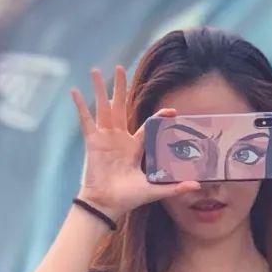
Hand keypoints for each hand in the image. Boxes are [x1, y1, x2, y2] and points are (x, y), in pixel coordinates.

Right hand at [70, 65, 201, 218]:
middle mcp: (119, 138)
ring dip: (99, 89)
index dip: (159, 117)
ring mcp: (104, 138)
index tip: (172, 111)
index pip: (148, 126)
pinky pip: (86, 120)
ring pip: (102, 108)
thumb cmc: (128, 198)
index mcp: (134, 147)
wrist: (107, 204)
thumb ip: (174, 186)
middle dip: (120, 88)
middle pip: (120, 107)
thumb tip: (197, 185)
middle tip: (121, 68)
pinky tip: (75, 91)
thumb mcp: (154, 189)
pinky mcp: (92, 142)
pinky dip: (80, 106)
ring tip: (95, 70)